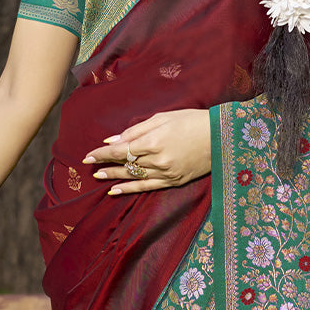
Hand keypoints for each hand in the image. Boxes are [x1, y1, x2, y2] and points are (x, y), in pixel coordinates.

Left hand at [83, 109, 210, 194]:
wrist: (221, 137)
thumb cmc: (192, 121)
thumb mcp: (163, 118)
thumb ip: (136, 130)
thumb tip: (113, 140)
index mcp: (154, 140)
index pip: (120, 150)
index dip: (102, 154)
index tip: (88, 156)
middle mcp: (157, 159)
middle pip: (124, 164)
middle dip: (106, 165)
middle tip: (90, 167)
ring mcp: (166, 172)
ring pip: (133, 176)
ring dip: (114, 177)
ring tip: (99, 177)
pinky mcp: (173, 181)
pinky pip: (147, 187)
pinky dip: (130, 189)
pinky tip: (116, 191)